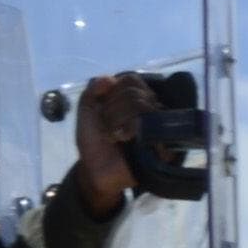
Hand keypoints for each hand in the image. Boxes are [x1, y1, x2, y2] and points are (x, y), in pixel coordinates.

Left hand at [69, 72, 161, 219]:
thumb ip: (93, 90)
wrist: (94, 169)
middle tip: (107, 127)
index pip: (132, 80)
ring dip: (117, 120)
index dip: (112, 91)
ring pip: (141, 105)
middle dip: (112, 110)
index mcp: (134, 99)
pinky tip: (122, 139)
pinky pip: (150, 124)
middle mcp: (149, 110)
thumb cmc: (94, 141)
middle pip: (134, 93)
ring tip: (113, 136)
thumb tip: (109, 79)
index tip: (102, 108)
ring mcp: (157, 126)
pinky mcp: (161, 143)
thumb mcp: (86, 111)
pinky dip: (129, 128)